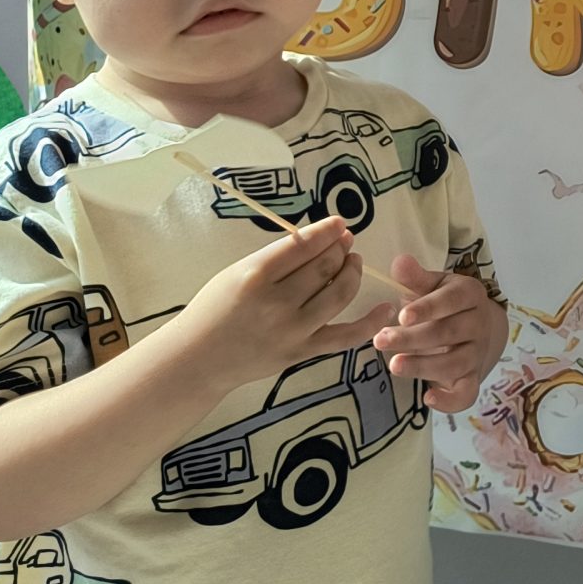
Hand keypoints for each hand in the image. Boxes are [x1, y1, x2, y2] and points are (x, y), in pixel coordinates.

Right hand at [176, 218, 394, 394]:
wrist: (197, 359)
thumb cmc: (214, 309)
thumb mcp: (235, 272)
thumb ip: (275, 258)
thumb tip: (317, 239)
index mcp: (254, 276)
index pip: (303, 246)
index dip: (327, 231)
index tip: (340, 224)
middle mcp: (276, 302)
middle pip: (324, 267)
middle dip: (340, 249)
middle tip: (346, 242)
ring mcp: (292, 330)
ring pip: (339, 294)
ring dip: (352, 273)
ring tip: (353, 262)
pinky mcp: (301, 352)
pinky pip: (344, 337)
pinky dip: (369, 322)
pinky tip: (385, 307)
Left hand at [375, 262, 508, 411]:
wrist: (477, 327)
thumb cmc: (445, 302)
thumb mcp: (434, 285)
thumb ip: (416, 278)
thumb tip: (400, 262)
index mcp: (470, 294)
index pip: (452, 300)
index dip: (429, 308)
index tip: (403, 315)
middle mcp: (478, 323)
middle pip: (448, 333)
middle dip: (413, 338)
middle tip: (380, 340)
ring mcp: (476, 353)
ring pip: (455, 363)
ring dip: (424, 366)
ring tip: (394, 365)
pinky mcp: (472, 378)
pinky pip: (467, 394)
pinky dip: (450, 400)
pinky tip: (428, 398)